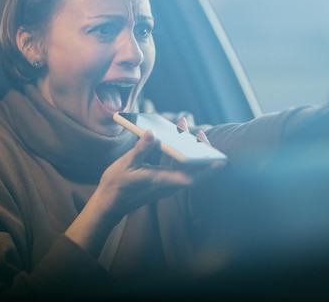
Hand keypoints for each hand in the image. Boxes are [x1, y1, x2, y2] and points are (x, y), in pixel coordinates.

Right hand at [95, 121, 222, 221]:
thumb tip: (152, 133)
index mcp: (161, 181)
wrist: (109, 202)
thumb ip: (141, 149)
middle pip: (192, 169)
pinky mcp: (161, 179)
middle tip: (201, 132)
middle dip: (200, 150)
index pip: (191, 179)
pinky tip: (172, 136)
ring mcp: (166, 182)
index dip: (207, 170)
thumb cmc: (117, 185)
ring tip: (184, 125)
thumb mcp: (126, 164)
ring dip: (187, 147)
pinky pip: (174, 164)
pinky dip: (176, 151)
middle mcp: (168, 184)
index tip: (219, 161)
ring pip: (184, 165)